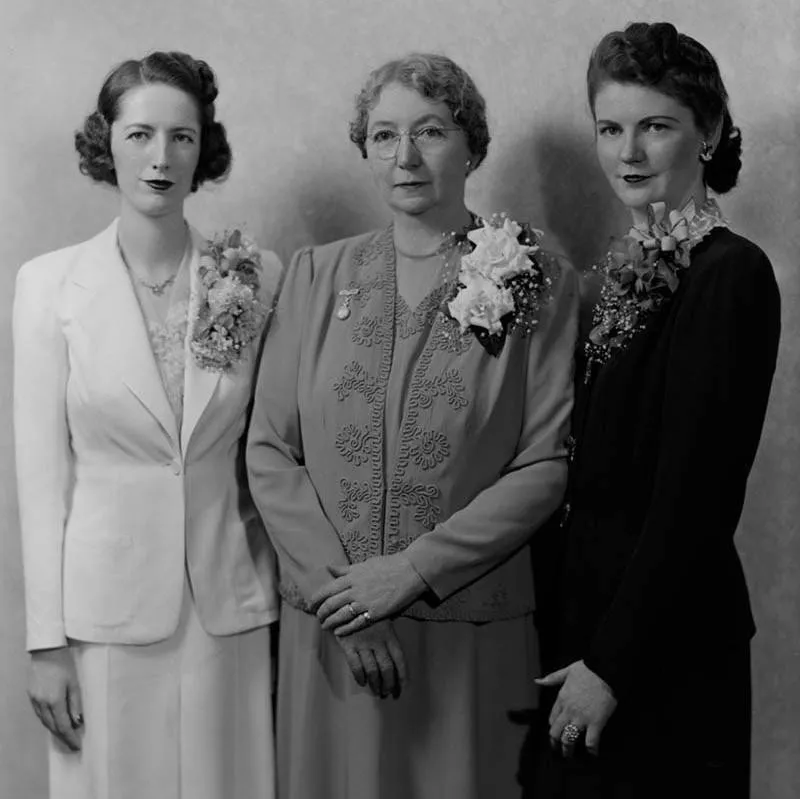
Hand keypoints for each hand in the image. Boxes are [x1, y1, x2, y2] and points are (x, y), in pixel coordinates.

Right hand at [28, 647, 83, 750]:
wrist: (46, 650)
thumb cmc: (64, 664)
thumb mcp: (75, 683)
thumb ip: (75, 703)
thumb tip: (77, 722)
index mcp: (54, 701)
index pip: (63, 726)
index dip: (70, 737)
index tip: (77, 745)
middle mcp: (42, 703)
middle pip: (52, 726)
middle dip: (63, 737)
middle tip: (72, 744)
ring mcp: (34, 700)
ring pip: (44, 721)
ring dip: (55, 730)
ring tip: (65, 735)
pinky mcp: (31, 695)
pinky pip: (39, 714)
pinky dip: (48, 720)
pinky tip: (54, 721)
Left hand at [312, 554, 426, 634]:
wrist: (410, 572)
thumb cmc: (389, 565)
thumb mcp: (364, 564)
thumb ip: (345, 569)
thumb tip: (329, 568)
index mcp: (352, 576)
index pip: (327, 589)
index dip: (316, 598)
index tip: (311, 604)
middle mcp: (355, 589)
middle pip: (330, 604)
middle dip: (321, 612)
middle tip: (317, 617)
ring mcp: (364, 602)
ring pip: (340, 615)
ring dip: (330, 622)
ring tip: (325, 626)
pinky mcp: (375, 613)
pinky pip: (355, 624)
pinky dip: (344, 629)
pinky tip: (338, 632)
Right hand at [335, 619, 408, 698]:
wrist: (347, 603)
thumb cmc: (368, 612)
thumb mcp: (383, 620)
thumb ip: (389, 638)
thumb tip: (396, 662)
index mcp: (389, 635)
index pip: (399, 660)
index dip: (402, 676)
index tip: (401, 688)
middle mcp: (378, 641)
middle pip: (387, 668)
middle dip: (388, 684)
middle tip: (387, 693)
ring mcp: (363, 644)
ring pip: (372, 670)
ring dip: (375, 684)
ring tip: (377, 692)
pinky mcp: (348, 645)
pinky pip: (355, 666)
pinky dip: (359, 676)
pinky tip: (362, 682)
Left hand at [536, 660, 616, 756]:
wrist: (604, 672)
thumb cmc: (587, 670)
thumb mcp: (567, 671)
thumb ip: (552, 678)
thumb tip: (537, 681)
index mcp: (561, 699)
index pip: (552, 719)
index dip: (553, 727)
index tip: (555, 732)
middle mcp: (569, 711)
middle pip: (556, 732)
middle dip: (556, 743)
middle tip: (559, 750)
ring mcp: (581, 718)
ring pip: (569, 739)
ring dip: (568, 749)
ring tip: (570, 755)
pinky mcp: (596, 723)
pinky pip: (591, 742)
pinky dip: (591, 750)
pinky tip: (593, 754)